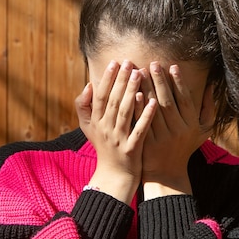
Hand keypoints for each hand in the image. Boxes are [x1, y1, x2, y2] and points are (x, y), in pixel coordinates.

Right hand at [75, 60, 156, 203]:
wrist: (114, 176)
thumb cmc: (104, 147)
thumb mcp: (88, 128)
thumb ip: (85, 107)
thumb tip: (89, 85)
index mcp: (96, 122)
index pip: (100, 96)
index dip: (107, 79)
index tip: (115, 62)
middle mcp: (105, 129)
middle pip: (113, 101)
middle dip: (121, 80)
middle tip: (130, 62)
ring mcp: (118, 139)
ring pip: (125, 112)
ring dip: (132, 92)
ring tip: (140, 74)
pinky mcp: (131, 149)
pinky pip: (139, 130)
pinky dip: (145, 116)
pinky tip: (153, 102)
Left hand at [137, 62, 214, 198]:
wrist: (166, 173)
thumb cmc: (185, 147)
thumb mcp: (203, 131)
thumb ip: (208, 108)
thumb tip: (210, 86)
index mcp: (191, 125)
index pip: (185, 100)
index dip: (179, 83)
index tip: (172, 66)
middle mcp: (178, 131)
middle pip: (167, 102)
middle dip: (160, 81)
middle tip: (153, 64)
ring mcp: (162, 138)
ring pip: (153, 110)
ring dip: (147, 90)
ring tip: (140, 73)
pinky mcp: (148, 143)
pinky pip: (143, 122)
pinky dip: (139, 108)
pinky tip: (134, 94)